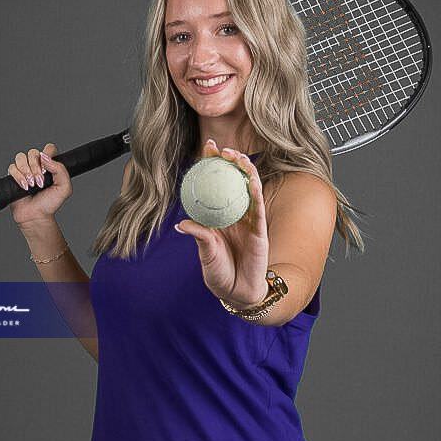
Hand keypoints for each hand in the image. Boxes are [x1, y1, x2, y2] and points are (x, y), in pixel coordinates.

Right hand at [8, 144, 72, 230]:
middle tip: (40, 182)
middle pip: (33, 152)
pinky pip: (12, 167)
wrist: (36, 216)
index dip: (48, 153)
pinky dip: (18, 176)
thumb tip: (45, 157)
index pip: (49, 148)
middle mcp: (36, 165)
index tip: (47, 167)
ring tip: (31, 185)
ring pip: (21, 157)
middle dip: (36, 167)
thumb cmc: (50, 203)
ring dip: (26, 171)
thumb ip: (60, 170)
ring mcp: (24, 170)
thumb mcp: (64, 188)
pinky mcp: (13, 176)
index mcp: (49, 165)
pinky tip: (24, 186)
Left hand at [174, 140, 269, 308]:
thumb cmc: (220, 274)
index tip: (206, 148)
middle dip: (230, 162)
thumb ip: (198, 236)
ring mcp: (248, 221)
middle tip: (223, 148)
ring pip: (248, 189)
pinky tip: (251, 180)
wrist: (237, 293)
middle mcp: (234, 214)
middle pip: (233, 181)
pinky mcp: (259, 230)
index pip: (214, 185)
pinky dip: (255, 192)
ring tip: (238, 157)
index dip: (211, 166)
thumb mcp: (205, 254)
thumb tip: (181, 223)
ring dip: (245, 171)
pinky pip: (258, 208)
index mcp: (218, 217)